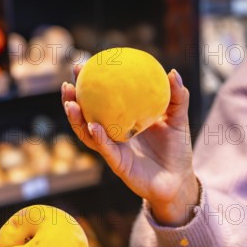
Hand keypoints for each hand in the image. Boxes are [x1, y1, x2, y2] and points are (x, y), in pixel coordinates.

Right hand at [61, 66, 199, 225]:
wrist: (179, 180)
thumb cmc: (176, 149)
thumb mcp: (178, 119)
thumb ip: (177, 97)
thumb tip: (172, 73)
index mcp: (121, 121)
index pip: (99, 100)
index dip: (88, 84)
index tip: (81, 66)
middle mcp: (111, 135)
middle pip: (85, 116)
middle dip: (71, 100)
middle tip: (67, 83)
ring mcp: (112, 150)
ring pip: (87, 134)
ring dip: (76, 120)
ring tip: (70, 103)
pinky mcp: (118, 165)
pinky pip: (106, 150)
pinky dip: (98, 138)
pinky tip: (93, 125)